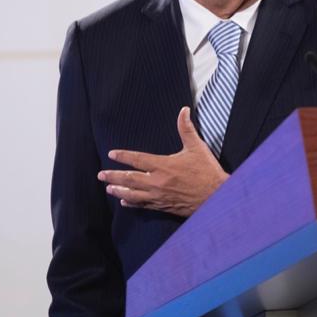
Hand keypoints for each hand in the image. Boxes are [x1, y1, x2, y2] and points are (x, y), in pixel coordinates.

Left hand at [97, 107, 228, 217]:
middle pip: (130, 179)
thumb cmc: (207, 172)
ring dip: (119, 191)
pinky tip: (125, 202)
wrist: (216, 197)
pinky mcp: (164, 206)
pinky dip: (132, 203)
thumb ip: (186, 129)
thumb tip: (183, 110)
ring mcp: (159, 196)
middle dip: (113, 176)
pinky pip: (143, 205)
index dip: (123, 156)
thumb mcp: (197, 147)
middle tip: (101, 175)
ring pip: (133, 194)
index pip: (138, 160)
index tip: (112, 154)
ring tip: (108, 188)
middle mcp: (158, 182)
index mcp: (164, 166)